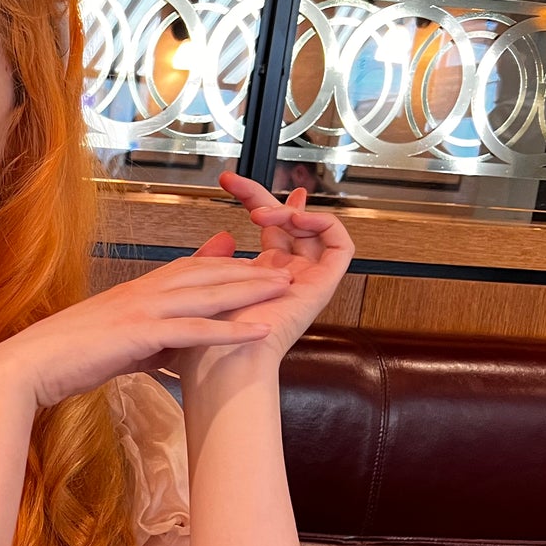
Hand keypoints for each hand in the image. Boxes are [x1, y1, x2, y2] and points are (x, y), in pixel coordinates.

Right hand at [0, 247, 291, 409]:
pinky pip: (194, 330)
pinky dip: (229, 330)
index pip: (187, 270)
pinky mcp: (139, 334)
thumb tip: (168, 346)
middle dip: (247, 270)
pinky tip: (258, 331)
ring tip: (285, 287)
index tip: (255, 262)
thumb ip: (145, 337)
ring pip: (206, 294)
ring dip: (249, 290)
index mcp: (134, 293)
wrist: (29, 366)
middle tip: (285, 265)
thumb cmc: (64, 359)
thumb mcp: (112, 342)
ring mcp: (140, 310)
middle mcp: (141, 293)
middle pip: (205, 274)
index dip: (224, 265)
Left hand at [193, 172, 354, 362]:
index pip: (268, 228)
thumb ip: (215, 257)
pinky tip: (295, 218)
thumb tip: (221, 234)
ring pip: (314, 230)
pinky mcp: (323, 287)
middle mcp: (287, 278)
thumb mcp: (205, 285)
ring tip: (260, 213)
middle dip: (264, 198)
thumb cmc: (204, 339)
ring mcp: (306, 282)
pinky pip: (341, 246)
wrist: (219, 363)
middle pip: (289, 224)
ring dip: (288, 211)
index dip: (255, 200)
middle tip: (234, 183)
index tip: (226, 182)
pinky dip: (323, 223)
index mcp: (262, 277)